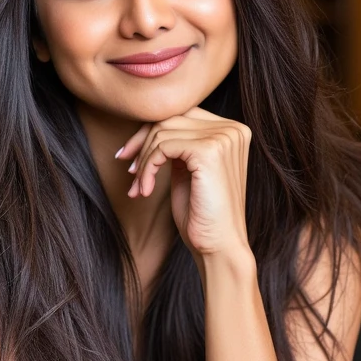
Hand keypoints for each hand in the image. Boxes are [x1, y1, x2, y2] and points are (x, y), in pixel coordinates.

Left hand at [115, 107, 251, 260]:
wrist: (219, 246)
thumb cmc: (202, 214)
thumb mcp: (188, 171)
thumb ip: (178, 146)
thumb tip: (147, 128)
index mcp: (231, 131)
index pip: (182, 114)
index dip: (150, 132)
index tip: (130, 155)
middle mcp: (232, 129)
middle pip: (170, 118)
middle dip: (141, 143)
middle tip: (128, 171)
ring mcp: (223, 138)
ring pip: (162, 133)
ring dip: (143, 163)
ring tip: (138, 188)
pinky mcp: (209, 151)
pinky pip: (162, 147)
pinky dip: (147, 169)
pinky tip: (146, 191)